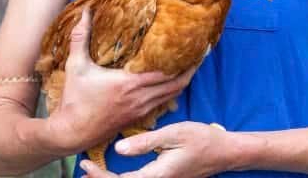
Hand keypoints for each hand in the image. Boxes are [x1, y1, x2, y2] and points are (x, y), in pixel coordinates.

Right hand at [44, 9, 197, 154]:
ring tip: (190, 65)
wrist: (70, 133)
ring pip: (171, 96)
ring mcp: (140, 110)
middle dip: (192, 69)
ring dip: (183, 81)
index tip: (197, 48)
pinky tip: (171, 83)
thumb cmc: (74, 100)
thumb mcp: (76, 67)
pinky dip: (170, 93)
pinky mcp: (136, 118)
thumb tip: (84, 13)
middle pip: (177, 85)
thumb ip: (80, 39)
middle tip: (202, 54)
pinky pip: (161, 104)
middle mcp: (140, 98)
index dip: (186, 61)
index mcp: (131, 84)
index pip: (168, 72)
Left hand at [79, 122, 232, 177]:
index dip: (100, 176)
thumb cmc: (202, 139)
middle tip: (83, 168)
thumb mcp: (174, 134)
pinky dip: (123, 177)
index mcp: (157, 176)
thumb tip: (118, 148)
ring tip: (94, 170)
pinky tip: (117, 167)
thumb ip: (146, 142)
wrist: (224, 152)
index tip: (84, 166)